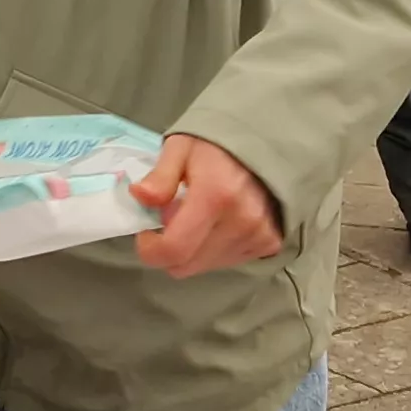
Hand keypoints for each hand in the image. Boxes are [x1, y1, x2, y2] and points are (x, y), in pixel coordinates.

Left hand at [131, 133, 283, 276]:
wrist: (268, 143)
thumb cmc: (218, 145)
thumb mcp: (181, 147)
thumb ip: (160, 175)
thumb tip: (140, 197)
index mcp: (216, 196)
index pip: (175, 250)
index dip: (150, 250)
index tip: (146, 233)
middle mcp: (241, 222)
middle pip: (187, 265)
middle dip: (169, 248)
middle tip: (172, 219)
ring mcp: (258, 236)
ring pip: (205, 266)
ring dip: (193, 250)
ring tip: (198, 218)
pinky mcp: (269, 243)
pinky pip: (228, 262)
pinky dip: (215, 250)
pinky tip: (218, 224)